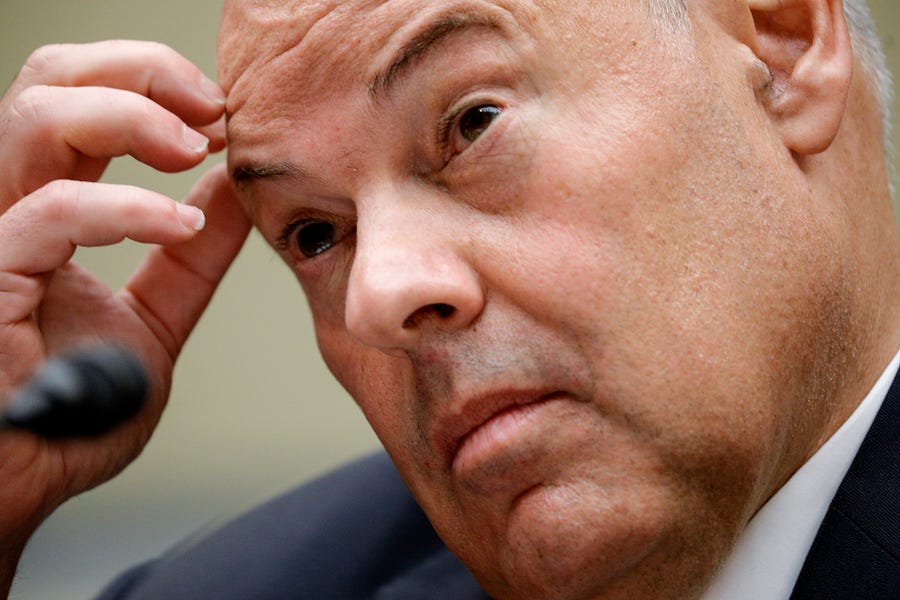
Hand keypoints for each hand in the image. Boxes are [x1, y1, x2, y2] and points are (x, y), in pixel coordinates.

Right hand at [0, 41, 250, 587]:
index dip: (154, 89)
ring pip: (36, 117)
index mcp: (52, 211)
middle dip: (140, 71)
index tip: (223, 117)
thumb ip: (190, 258)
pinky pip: (48, 214)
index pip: (83, 104)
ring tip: (197, 144)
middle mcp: (14, 208)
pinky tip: (182, 223)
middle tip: (211, 105)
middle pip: (52, 81)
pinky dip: (126, 208)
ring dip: (131, 114)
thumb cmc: (77, 411)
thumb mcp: (156, 319)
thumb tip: (234, 193)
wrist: (30, 482)